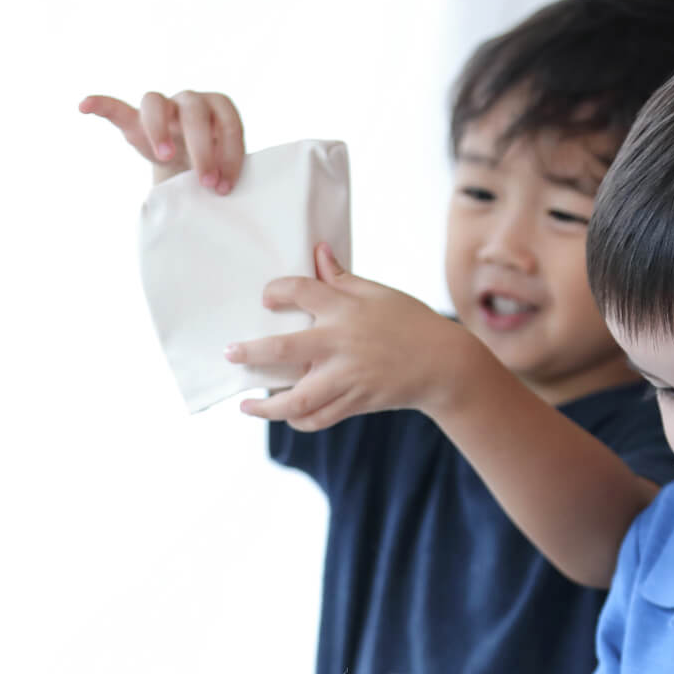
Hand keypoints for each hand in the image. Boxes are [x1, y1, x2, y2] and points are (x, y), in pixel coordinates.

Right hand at [78, 90, 243, 189]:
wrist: (188, 167)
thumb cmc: (214, 168)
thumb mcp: (226, 169)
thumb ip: (227, 171)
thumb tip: (224, 192)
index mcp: (217, 109)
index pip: (227, 121)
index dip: (230, 152)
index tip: (225, 184)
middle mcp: (189, 102)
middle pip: (194, 111)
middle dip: (203, 148)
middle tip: (206, 182)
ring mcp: (162, 108)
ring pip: (154, 102)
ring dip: (159, 129)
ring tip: (163, 156)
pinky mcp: (135, 119)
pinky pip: (114, 107)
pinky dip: (100, 104)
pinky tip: (84, 107)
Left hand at [227, 243, 481, 428]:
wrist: (443, 365)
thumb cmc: (411, 323)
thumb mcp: (380, 293)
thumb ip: (343, 279)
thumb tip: (318, 252)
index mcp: (345, 309)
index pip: (299, 291)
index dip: (277, 291)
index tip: (266, 298)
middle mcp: (340, 344)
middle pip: (283, 351)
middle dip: (251, 353)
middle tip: (230, 354)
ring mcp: (346, 378)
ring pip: (296, 400)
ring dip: (266, 407)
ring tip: (246, 407)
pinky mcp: (354, 402)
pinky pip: (319, 418)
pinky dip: (299, 421)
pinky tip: (285, 416)